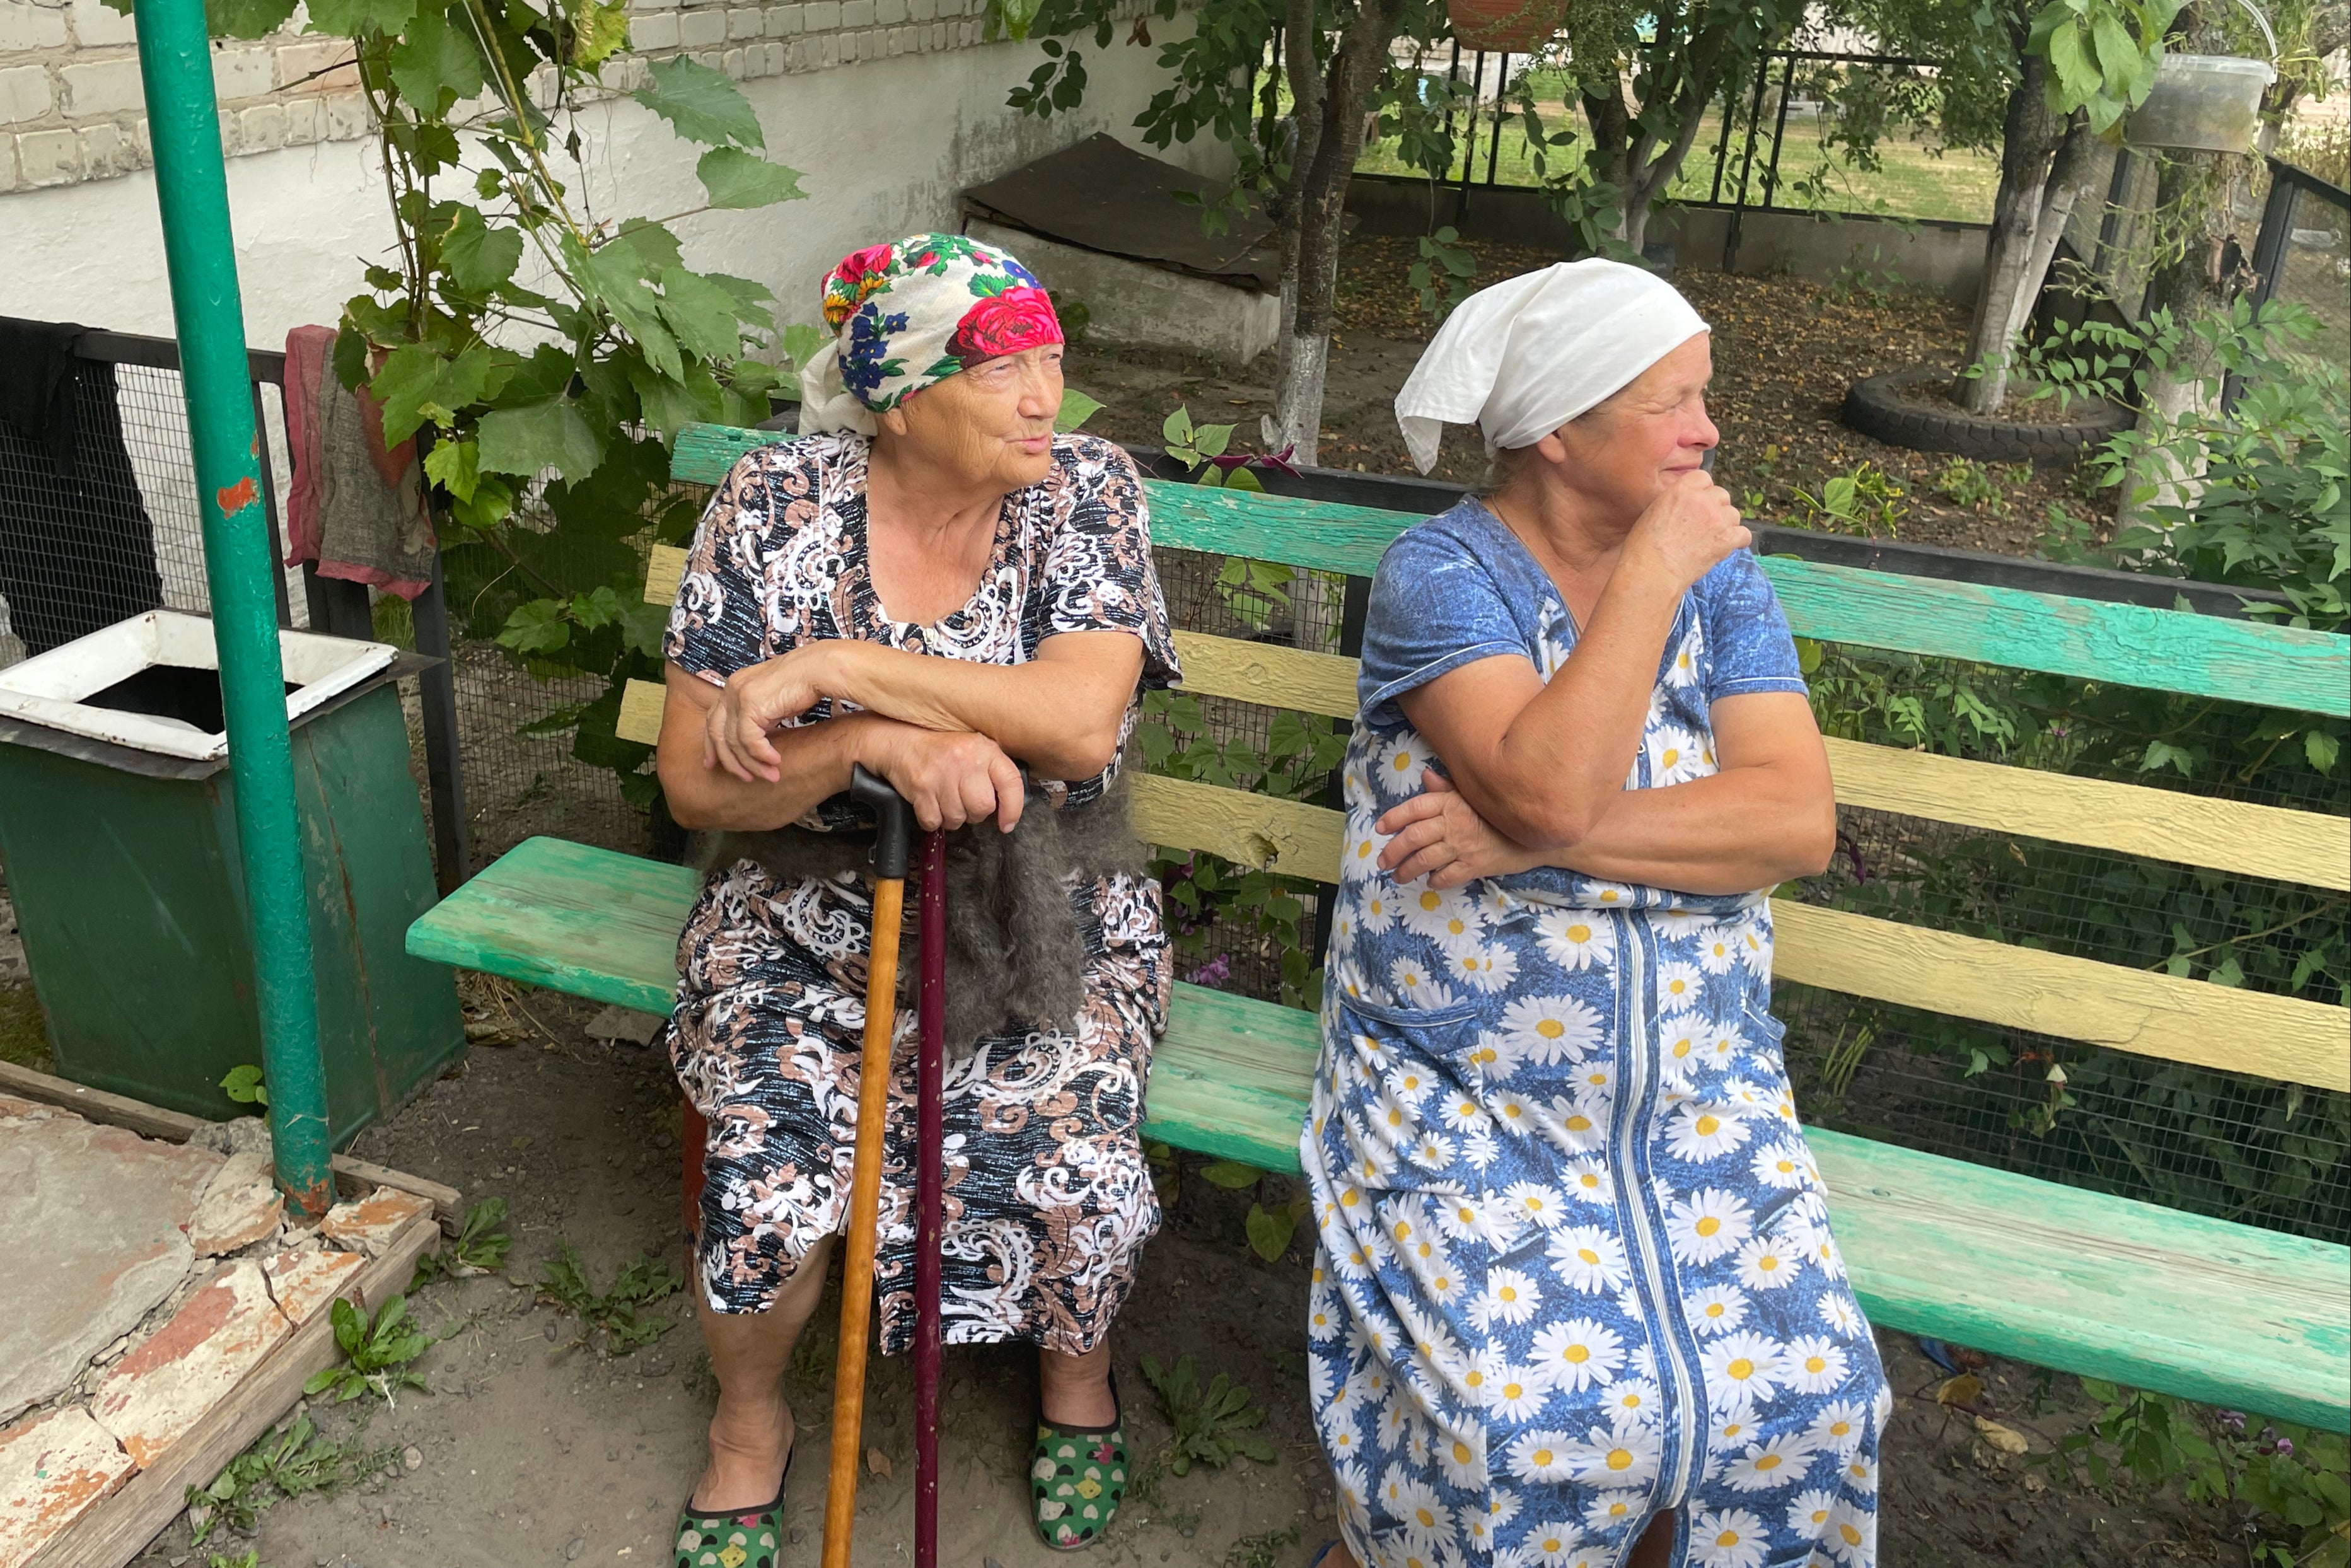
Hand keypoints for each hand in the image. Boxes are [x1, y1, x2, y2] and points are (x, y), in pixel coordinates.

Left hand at [704, 645, 841, 782]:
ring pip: (735, 742)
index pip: (712, 720)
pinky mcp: (751, 705)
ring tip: (771, 775)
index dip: (711, 745)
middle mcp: (731, 689)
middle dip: (729, 761)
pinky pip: (750, 741)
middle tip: (744, 778)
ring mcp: (739, 696)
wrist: (818, 668)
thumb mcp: (771, 701)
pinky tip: (776, 760)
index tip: (713, 764)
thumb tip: (754, 739)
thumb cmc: (803, 684)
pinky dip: (762, 755)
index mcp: (734, 686)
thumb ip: (757, 716)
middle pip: (717, 734)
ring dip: (753, 764)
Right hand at [865, 724, 1025, 832]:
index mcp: (984, 750)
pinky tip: (931, 805)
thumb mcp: (974, 748)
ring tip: (946, 801)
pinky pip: (934, 821)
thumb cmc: (942, 749)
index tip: (1007, 823)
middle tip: (965, 803)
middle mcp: (965, 760)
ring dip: (952, 818)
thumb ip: (993, 771)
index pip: (1011, 782)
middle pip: (982, 807)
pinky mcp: (921, 788)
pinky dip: (932, 820)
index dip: (1013, 809)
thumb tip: (1009, 805)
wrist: (901, 741)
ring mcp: (942, 775)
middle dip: (975, 814)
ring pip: (958, 818)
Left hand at [1375, 768, 1541, 887]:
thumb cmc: (1502, 814)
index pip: (1414, 808)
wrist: (1537, 835)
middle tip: (1382, 862)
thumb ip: (1447, 789)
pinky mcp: (1474, 866)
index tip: (1379, 829)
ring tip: (1397, 877)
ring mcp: (1463, 846)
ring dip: (1406, 870)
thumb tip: (1425, 776)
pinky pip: (1446, 876)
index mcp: (1451, 802)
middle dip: (1392, 851)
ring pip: (1424, 860)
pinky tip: (1430, 881)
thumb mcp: (1474, 795)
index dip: (1393, 818)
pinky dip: (1434, 880)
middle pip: (1413, 837)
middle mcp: (1453, 823)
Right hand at [1624, 468, 1748, 594]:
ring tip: (1713, 539)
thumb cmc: (1643, 548)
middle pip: (1721, 495)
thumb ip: (1672, 502)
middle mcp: (1702, 500)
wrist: (1653, 571)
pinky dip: (1738, 541)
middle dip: (1716, 508)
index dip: (1703, 491)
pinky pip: (1744, 534)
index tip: (1699, 503)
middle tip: (1705, 524)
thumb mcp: (1652, 512)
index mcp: (1680, 490)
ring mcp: (1717, 519)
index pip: (1704, 478)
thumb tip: (1683, 507)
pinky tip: (1727, 547)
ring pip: (1734, 514)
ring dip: (1726, 524)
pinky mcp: (1727, 539)